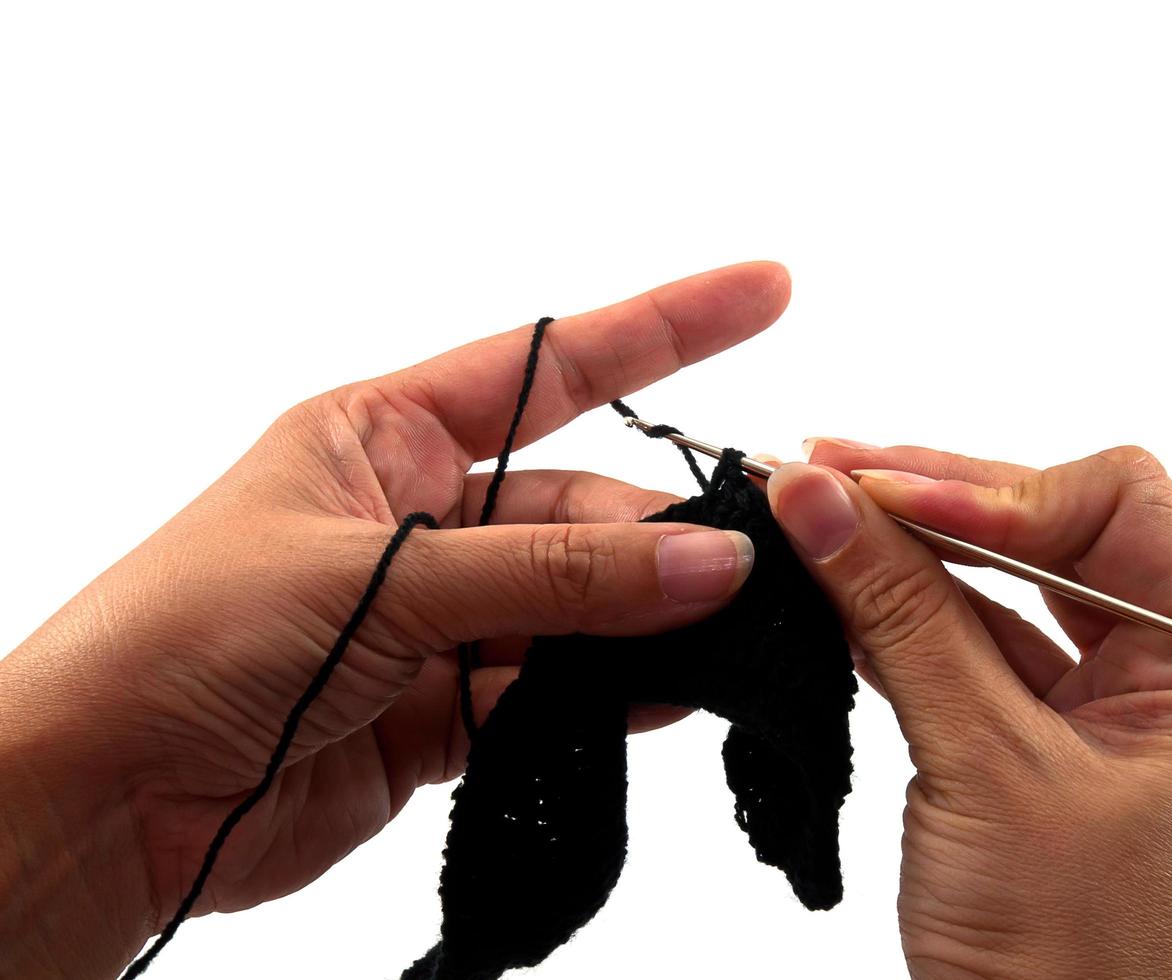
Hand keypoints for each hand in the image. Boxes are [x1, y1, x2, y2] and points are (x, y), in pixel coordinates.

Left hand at [0, 262, 789, 978]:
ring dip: (651, 620)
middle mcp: (422, 519)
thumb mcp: (378, 577)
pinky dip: (615, 696)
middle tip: (753, 562)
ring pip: (580, 605)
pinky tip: (673, 695)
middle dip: (664, 530)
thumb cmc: (188, 637)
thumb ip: (552, 573)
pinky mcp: (445, 711)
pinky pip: (556, 692)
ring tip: (736, 632)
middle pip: (581, 507)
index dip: (665, 327)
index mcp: (384, 437)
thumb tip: (701, 560)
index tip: (765, 291)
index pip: (550, 367)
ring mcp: (437, 619)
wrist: (104, 799)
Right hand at [766, 442, 1171, 978]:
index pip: (1118, 505)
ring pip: (1002, 591)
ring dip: (907, 556)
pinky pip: (969, 652)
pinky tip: (833, 592)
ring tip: (810, 520)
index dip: (999, 488)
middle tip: (823, 474)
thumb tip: (819, 496)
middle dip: (937, 503)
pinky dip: (898, 620)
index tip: (884, 493)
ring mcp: (1102, 715)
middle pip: (1054, 532)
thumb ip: (901, 618)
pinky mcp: (1036, 750)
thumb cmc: (1072, 965)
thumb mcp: (985, 767)